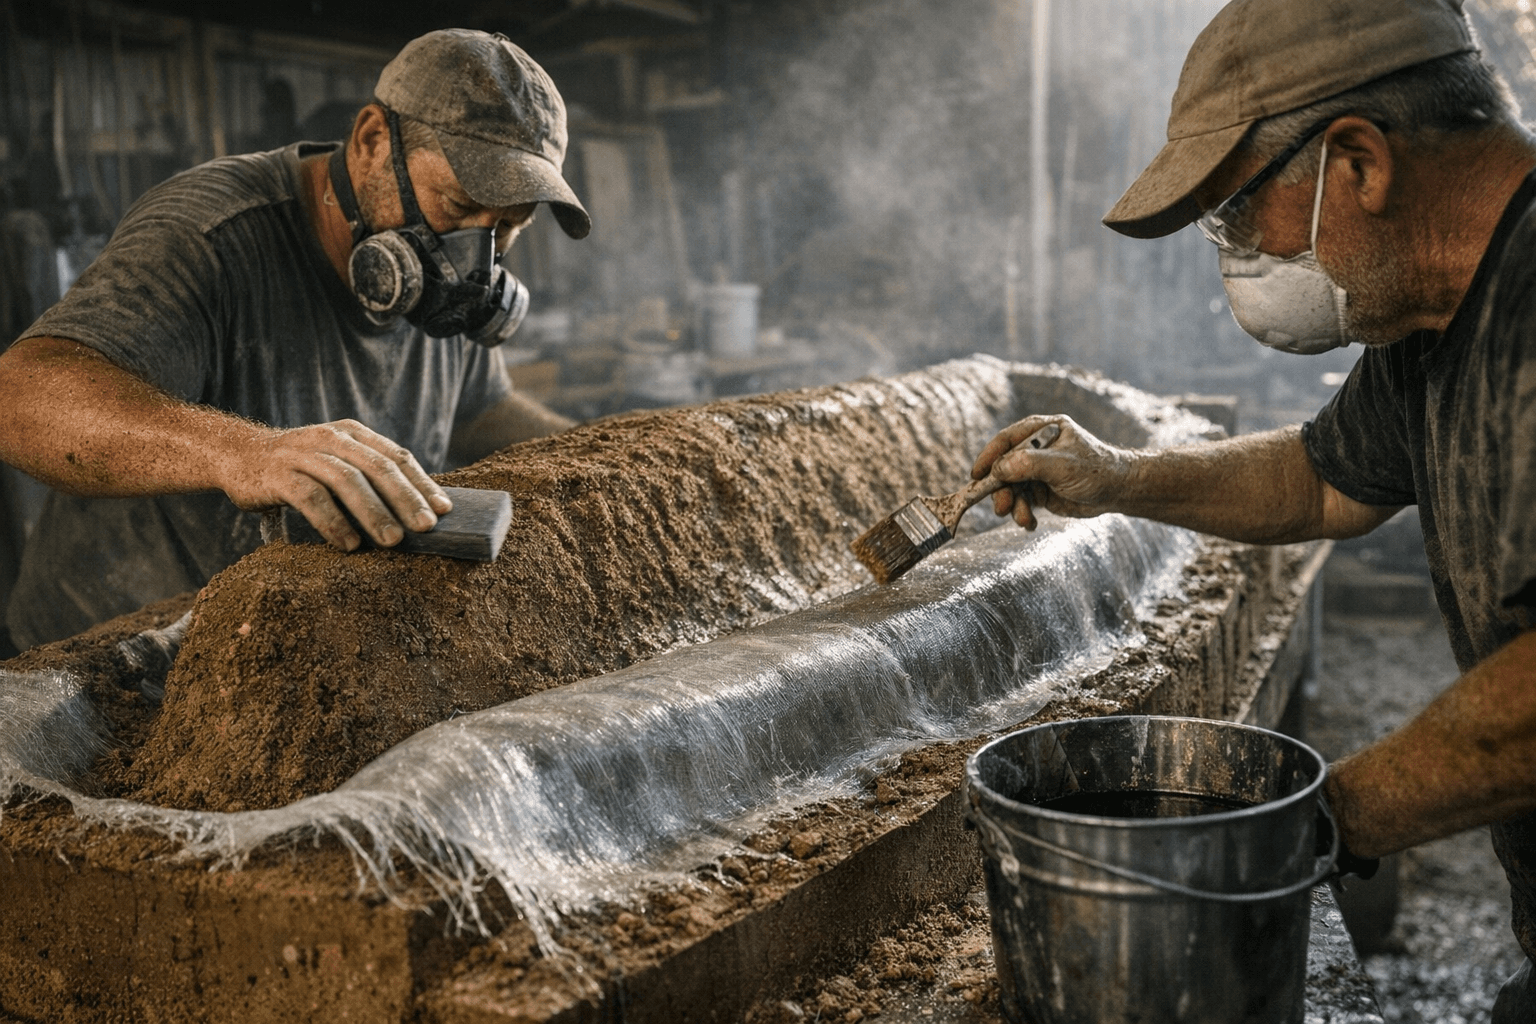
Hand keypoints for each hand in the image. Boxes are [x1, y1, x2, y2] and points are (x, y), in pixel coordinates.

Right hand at [219, 419, 452, 550]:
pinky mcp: (277, 473)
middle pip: (376, 467)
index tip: (444, 510)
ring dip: (373, 512)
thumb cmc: (299, 468)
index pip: (395, 456)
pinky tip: (349, 544)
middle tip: (426, 527)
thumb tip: (416, 513)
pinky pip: (310, 497)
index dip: (421, 482)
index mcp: (352, 433)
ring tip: (393, 541)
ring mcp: (302, 453)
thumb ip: (367, 478)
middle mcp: (330, 437)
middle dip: (405, 498)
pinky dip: (333, 522)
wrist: (236, 455)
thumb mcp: (336, 462)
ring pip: (346, 481)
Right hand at [970, 414, 1134, 529]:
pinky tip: (1031, 522)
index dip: (989, 457)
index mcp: (1041, 431)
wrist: (1118, 491)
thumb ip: (1027, 464)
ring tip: (1023, 519)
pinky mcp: (1041, 489)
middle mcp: (1036, 449)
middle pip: (1004, 467)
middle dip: (1001, 490)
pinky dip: (1023, 513)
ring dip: (1014, 506)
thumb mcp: (1061, 465)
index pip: (1006, 440)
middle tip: (1001, 507)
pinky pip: (1021, 501)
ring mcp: (1037, 470)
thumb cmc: (1096, 469)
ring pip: (1011, 488)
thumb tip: (997, 469)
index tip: (976, 475)